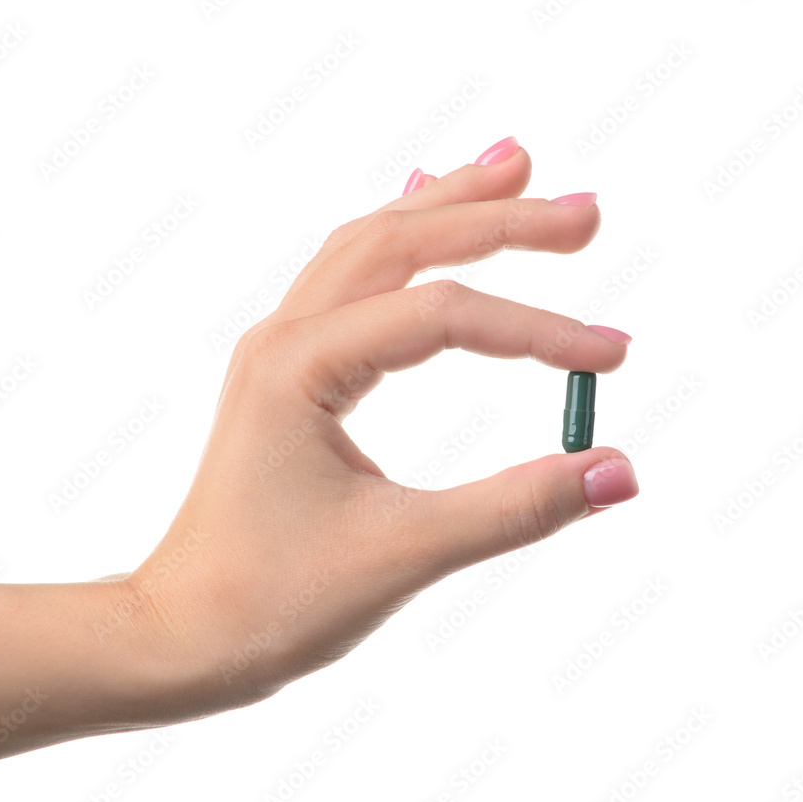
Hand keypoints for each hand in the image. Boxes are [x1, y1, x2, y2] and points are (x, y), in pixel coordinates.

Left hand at [127, 136, 638, 716]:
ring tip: (514, 168)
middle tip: (585, 213)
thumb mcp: (403, 554)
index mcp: (300, 367)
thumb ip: (515, 508)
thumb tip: (619, 473)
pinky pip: (350, 282)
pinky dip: (401, 244)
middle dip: (496, 218)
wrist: (183, 634)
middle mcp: (285, 339)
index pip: (443, 317)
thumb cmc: (272, 600)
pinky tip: (423, 218)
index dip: (537, 331)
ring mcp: (282, 351)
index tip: (613, 359)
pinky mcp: (290, 374)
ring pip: (369, 246)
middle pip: (401, 242)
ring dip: (444, 208)